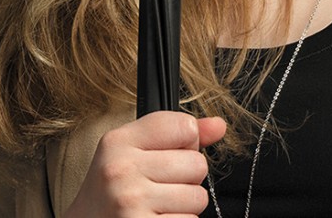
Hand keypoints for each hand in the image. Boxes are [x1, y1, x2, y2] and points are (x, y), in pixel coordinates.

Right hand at [62, 111, 225, 217]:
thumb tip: (219, 125)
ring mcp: (132, 203)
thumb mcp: (132, 152)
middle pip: (197, 164)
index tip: (166, 155)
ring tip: (158, 207)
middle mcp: (122, 170)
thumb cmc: (112, 191)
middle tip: (159, 187)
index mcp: (118, 142)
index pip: (184, 126)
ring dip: (185, 206)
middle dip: (186, 179)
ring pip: (198, 197)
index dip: (185, 143)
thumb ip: (176, 134)